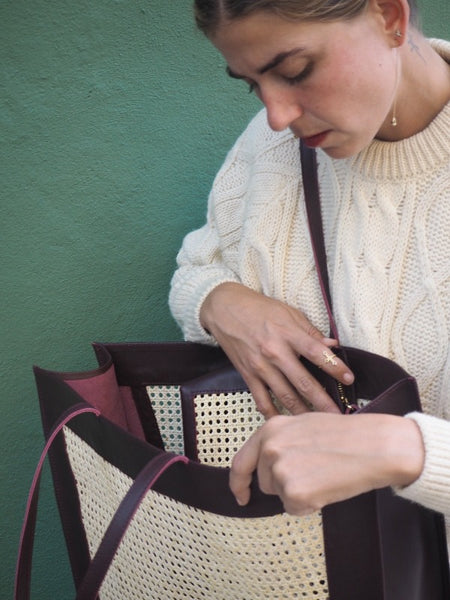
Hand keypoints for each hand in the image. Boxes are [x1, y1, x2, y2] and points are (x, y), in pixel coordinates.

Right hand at [200, 282, 353, 416]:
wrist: (224, 309)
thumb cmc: (258, 308)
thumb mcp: (287, 312)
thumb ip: (310, 331)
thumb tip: (332, 344)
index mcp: (288, 333)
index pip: (317, 353)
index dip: (335, 367)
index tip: (349, 379)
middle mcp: (275, 351)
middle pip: (303, 381)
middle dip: (322, 401)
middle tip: (338, 416)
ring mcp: (260, 366)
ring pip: (284, 395)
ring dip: (302, 412)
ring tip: (317, 425)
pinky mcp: (248, 375)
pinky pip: (261, 400)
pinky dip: (272, 414)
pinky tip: (284, 424)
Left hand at [229, 413, 424, 513]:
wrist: (374, 446)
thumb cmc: (346, 435)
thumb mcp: (304, 425)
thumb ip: (281, 442)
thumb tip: (269, 463)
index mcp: (270, 429)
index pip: (241, 462)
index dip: (238, 482)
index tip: (241, 494)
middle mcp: (270, 448)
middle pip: (264, 482)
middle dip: (284, 484)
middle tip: (314, 471)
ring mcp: (280, 470)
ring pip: (280, 496)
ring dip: (298, 493)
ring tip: (323, 474)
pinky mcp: (294, 492)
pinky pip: (295, 509)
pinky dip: (310, 505)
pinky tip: (327, 486)